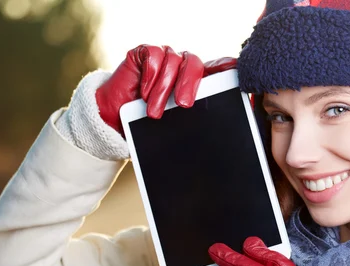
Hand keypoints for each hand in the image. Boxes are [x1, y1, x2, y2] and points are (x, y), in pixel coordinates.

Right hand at [95, 45, 235, 133]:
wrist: (115, 120)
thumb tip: (218, 129)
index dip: (225, 67)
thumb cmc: (148, 122)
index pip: (216, 68)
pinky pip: (153, 55)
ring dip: (163, 89)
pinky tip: (143, 91)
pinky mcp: (144, 52)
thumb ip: (194, 118)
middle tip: (184, 105)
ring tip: (154, 111)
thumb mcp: (175, 124)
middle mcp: (181, 66)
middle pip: (194, 64)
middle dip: (189, 85)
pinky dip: (150, 75)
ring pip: (172, 62)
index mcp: (195, 80)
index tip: (235, 71)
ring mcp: (164, 57)